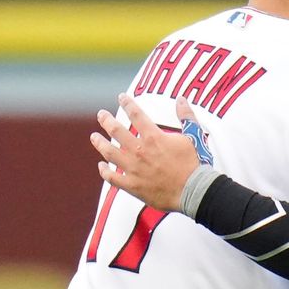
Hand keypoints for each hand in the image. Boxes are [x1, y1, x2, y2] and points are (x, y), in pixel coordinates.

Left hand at [90, 94, 202, 211]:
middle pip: (116, 131)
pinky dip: (104, 171)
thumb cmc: (194, 164)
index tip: (121, 97)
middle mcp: (140, 150)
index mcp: (153, 137)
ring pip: (109, 152)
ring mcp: (134, 169)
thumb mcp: (193, 136)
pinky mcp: (132, 186)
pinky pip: (112, 178)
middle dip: (106, 120)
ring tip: (94, 137)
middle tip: (101, 115)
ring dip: (99, 143)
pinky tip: (101, 166)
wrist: (193, 191)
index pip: (136, 114)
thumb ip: (186, 116)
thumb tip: (181, 99)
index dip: (127, 103)